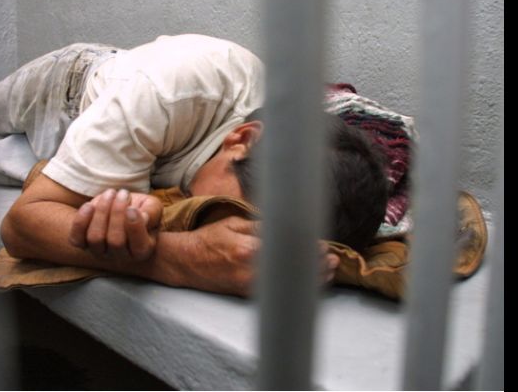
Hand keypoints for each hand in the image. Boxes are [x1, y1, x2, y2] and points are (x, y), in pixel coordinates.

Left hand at [69, 188, 162, 260]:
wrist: (121, 208)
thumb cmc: (141, 209)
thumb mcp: (153, 207)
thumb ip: (152, 212)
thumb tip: (141, 217)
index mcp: (142, 250)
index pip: (139, 247)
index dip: (135, 227)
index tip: (132, 208)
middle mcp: (120, 256)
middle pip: (116, 241)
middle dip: (118, 213)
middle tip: (123, 193)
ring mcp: (99, 252)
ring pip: (96, 238)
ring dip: (102, 212)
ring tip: (110, 194)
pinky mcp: (83, 244)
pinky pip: (77, 238)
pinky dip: (81, 221)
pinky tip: (90, 205)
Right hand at [166, 218, 339, 295]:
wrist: (185, 262)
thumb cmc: (208, 239)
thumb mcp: (233, 223)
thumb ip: (261, 225)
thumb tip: (288, 226)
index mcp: (247, 249)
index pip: (287, 250)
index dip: (309, 249)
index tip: (323, 246)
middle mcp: (249, 270)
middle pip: (291, 271)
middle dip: (315, 266)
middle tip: (332, 260)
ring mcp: (247, 285)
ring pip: (287, 285)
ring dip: (309, 279)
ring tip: (328, 272)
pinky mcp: (245, 294)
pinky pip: (277, 293)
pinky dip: (293, 288)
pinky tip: (306, 284)